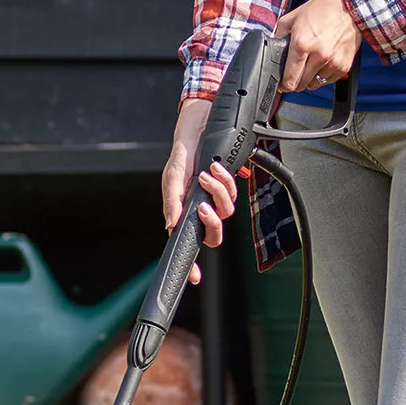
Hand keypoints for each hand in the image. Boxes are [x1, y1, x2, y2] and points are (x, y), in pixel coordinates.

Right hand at [162, 97, 239, 284]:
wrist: (200, 129)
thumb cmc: (182, 153)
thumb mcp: (173, 175)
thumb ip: (172, 200)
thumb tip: (171, 223)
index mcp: (182, 212)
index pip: (186, 243)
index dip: (190, 263)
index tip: (193, 275)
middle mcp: (199, 210)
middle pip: (213, 234)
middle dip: (212, 222)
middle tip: (203, 206)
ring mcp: (215, 200)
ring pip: (225, 212)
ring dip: (219, 193)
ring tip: (207, 174)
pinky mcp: (228, 189)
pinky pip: (234, 194)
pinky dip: (226, 181)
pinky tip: (217, 169)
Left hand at [275, 0, 359, 94]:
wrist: (349, 7)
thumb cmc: (322, 10)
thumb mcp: (293, 17)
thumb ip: (280, 35)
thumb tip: (272, 50)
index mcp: (301, 45)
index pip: (289, 79)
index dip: (283, 84)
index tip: (282, 84)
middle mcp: (318, 56)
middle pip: (301, 85)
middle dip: (295, 81)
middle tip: (296, 71)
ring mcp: (333, 62)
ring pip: (315, 84)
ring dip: (310, 78)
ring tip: (312, 63)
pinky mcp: (344, 66)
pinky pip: (328, 80)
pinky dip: (323, 75)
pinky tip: (323, 62)